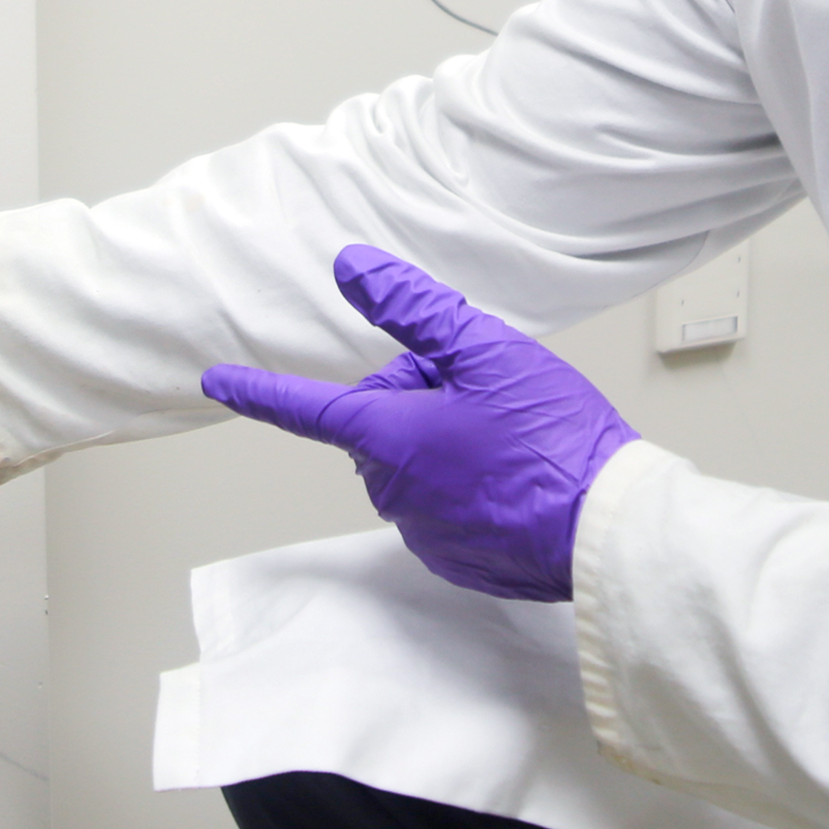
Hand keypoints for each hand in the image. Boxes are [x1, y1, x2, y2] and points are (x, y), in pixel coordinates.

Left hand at [201, 247, 636, 602]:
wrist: (611, 533)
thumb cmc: (555, 440)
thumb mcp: (489, 352)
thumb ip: (413, 309)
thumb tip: (352, 269)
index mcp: (387, 438)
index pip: (304, 407)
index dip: (259, 390)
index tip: (217, 382)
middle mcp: (391, 491)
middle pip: (379, 425)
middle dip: (418, 399)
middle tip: (486, 395)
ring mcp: (422, 532)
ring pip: (413, 465)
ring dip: (443, 443)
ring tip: (513, 439)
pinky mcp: (454, 559)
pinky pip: (443, 506)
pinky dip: (469, 486)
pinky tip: (518, 478)